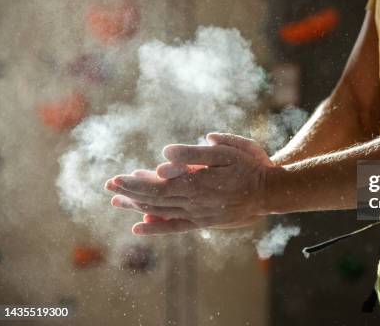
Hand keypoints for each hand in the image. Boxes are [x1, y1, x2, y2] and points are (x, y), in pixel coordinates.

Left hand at [105, 133, 273, 234]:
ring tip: (118, 201)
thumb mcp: (225, 152)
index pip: (156, 185)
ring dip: (137, 206)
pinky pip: (174, 227)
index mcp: (195, 184)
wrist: (269, 192)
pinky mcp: (203, 221)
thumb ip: (194, 154)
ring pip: (160, 211)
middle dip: (130, 192)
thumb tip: (164, 154)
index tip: (115, 178)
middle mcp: (192, 203)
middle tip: (109, 186)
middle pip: (153, 199)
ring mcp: (197, 215)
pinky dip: (155, 227)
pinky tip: (139, 227)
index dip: (134, 182)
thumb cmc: (249, 167)